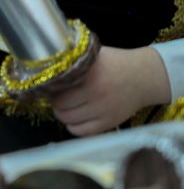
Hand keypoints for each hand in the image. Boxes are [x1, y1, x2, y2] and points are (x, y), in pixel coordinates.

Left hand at [51, 46, 170, 136]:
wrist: (142, 77)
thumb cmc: (112, 64)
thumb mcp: (91, 56)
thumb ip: (71, 62)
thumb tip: (44, 69)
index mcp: (88, 74)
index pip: (56, 87)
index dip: (49, 86)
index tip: (50, 84)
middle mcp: (96, 93)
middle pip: (60, 105)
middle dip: (55, 101)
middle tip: (58, 95)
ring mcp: (103, 110)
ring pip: (68, 120)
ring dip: (63, 113)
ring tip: (67, 105)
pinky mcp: (110, 123)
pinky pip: (82, 132)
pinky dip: (74, 126)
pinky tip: (76, 117)